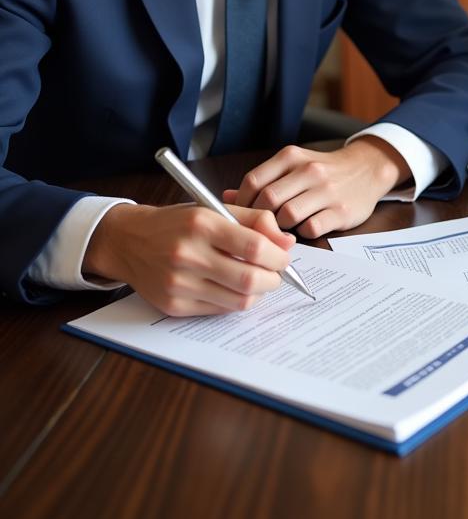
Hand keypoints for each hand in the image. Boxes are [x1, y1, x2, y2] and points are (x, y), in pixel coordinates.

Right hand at [84, 202, 295, 316]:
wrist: (129, 241)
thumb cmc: (179, 223)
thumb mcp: (216, 208)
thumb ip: (256, 221)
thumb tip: (287, 243)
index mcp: (202, 224)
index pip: (255, 247)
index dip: (278, 256)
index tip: (284, 257)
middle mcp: (188, 254)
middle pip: (250, 279)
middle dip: (273, 279)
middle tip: (275, 272)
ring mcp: (179, 283)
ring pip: (238, 300)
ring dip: (258, 293)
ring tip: (256, 279)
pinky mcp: (173, 305)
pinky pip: (219, 310)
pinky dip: (234, 300)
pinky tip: (232, 287)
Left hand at [226, 137, 410, 237]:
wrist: (368, 169)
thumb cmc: (325, 171)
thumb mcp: (294, 166)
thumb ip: (263, 180)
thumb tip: (226, 196)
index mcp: (292, 157)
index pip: (254, 181)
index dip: (242, 203)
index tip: (242, 215)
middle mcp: (309, 171)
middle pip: (267, 200)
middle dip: (259, 219)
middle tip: (260, 228)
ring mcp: (327, 191)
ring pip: (287, 216)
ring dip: (281, 228)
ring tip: (284, 228)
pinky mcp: (341, 211)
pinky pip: (311, 228)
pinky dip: (303, 233)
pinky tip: (306, 228)